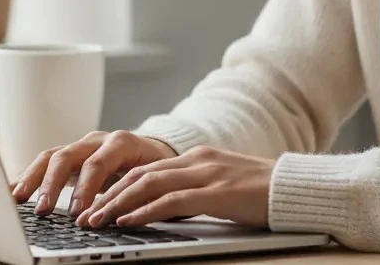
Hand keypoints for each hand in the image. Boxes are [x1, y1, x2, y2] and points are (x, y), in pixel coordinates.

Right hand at [9, 130, 178, 217]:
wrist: (155, 152)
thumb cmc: (155, 168)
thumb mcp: (153, 178)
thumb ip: (137, 193)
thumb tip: (120, 215)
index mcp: (121, 143)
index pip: (98, 163)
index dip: (86, 188)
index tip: (78, 213)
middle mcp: (97, 141)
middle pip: (68, 155)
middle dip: (52, 183)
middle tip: (43, 209)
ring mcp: (81, 147)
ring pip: (51, 156)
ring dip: (33, 178)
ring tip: (17, 200)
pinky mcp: (69, 157)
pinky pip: (44, 163)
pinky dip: (27, 176)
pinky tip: (11, 191)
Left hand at [75, 145, 275, 229]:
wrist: (294, 188)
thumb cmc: (260, 194)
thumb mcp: (221, 187)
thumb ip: (194, 192)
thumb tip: (164, 210)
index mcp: (198, 157)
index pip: (147, 169)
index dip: (117, 187)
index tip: (95, 205)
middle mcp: (198, 160)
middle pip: (141, 174)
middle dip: (108, 195)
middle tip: (84, 216)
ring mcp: (207, 173)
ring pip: (149, 184)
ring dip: (118, 204)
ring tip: (96, 221)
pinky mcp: (216, 192)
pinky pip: (172, 201)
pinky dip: (145, 210)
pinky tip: (128, 221)